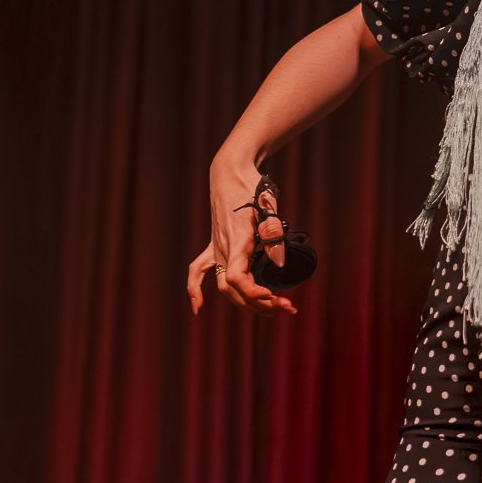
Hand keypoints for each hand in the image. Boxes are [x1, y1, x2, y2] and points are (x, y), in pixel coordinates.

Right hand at [185, 154, 297, 315]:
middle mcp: (223, 249)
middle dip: (258, 304)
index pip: (237, 279)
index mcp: (237, 241)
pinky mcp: (214, 245)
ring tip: (269, 310)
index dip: (253, 293)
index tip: (274, 296)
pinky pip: (199, 270)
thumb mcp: (268, 207)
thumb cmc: (252, 188)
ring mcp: (216, 248)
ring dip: (244, 302)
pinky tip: (198, 307)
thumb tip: (279, 264)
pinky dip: (195, 289)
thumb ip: (273, 235)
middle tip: (286, 307)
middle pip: (234, 289)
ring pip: (223, 286)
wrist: (231, 172)